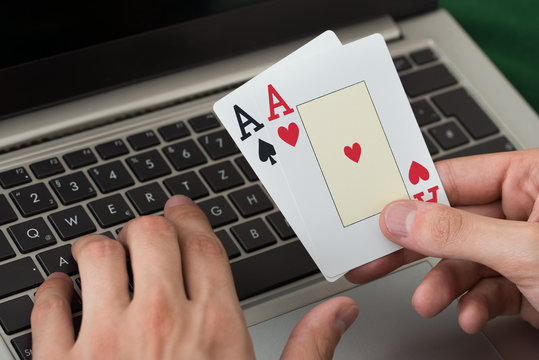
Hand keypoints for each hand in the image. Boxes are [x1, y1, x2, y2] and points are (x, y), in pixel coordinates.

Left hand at [31, 196, 357, 358]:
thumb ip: (309, 349)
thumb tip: (340, 311)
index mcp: (213, 328)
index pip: (202, 244)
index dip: (190, 218)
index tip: (181, 210)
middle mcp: (161, 324)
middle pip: (151, 234)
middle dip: (147, 228)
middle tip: (144, 237)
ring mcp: (106, 343)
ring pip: (98, 254)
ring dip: (98, 249)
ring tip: (102, 257)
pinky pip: (47, 304)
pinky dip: (52, 289)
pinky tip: (62, 294)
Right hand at [346, 149, 538, 332]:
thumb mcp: (527, 250)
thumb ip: (459, 233)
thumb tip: (402, 218)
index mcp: (531, 180)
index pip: (454, 179)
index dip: (411, 197)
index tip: (377, 214)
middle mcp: (525, 210)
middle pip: (451, 224)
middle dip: (416, 249)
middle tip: (375, 259)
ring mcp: (523, 249)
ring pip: (465, 261)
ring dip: (444, 286)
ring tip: (430, 302)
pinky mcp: (526, 283)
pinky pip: (486, 288)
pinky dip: (474, 304)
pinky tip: (471, 314)